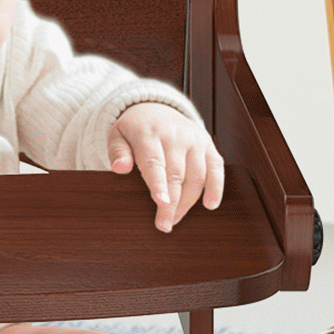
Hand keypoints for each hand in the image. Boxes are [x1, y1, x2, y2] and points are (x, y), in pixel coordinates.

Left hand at [108, 103, 222, 231]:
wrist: (157, 108)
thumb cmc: (135, 130)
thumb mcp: (117, 135)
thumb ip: (117, 152)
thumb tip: (120, 168)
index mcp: (149, 133)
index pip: (155, 162)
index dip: (159, 184)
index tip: (161, 203)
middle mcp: (175, 135)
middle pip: (176, 174)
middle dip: (172, 203)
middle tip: (164, 225)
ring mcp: (194, 140)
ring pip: (197, 175)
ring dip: (188, 202)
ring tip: (176, 219)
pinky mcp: (208, 145)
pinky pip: (216, 168)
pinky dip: (216, 187)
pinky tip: (210, 205)